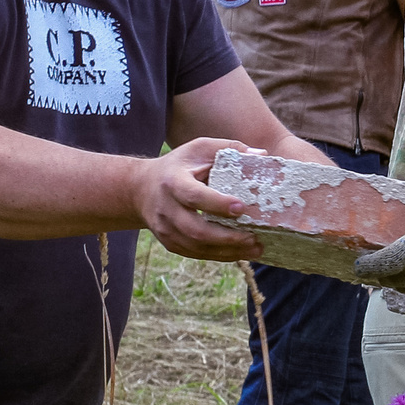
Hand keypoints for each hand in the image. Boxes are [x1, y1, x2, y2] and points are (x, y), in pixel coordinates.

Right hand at [134, 137, 262, 260]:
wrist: (141, 188)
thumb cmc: (178, 166)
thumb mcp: (199, 149)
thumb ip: (229, 148)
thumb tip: (262, 155)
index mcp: (173, 182)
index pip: (194, 196)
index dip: (217, 204)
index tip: (241, 208)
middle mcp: (166, 208)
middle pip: (196, 230)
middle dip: (227, 237)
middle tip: (254, 236)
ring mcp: (166, 229)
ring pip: (197, 247)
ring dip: (228, 251)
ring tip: (256, 247)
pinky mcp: (171, 243)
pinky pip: (196, 254)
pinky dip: (221, 255)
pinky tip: (242, 252)